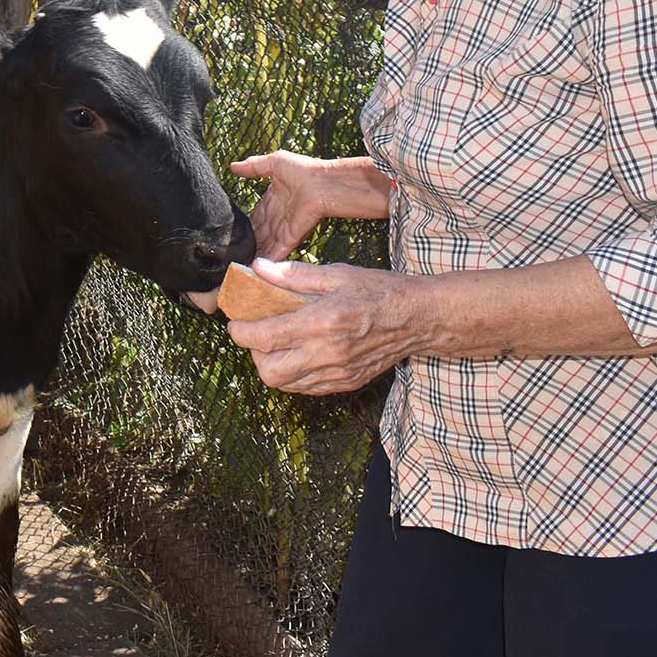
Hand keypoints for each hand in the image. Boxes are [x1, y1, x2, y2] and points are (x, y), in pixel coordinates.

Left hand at [225, 260, 421, 395]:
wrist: (419, 318)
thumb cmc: (379, 291)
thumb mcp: (336, 274)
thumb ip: (294, 275)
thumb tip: (259, 269)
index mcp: (321, 322)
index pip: (264, 338)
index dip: (240, 332)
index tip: (236, 323)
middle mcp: (327, 353)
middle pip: (268, 371)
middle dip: (253, 354)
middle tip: (257, 334)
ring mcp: (338, 372)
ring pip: (285, 384)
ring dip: (272, 366)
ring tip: (277, 344)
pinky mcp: (347, 382)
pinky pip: (307, 388)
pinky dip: (294, 375)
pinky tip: (298, 354)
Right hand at [229, 151, 334, 260]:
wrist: (323, 182)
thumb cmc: (304, 170)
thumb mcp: (274, 162)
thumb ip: (253, 166)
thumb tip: (233, 167)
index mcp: (273, 200)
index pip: (255, 217)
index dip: (245, 226)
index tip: (232, 235)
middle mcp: (278, 216)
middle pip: (259, 234)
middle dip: (247, 244)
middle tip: (231, 255)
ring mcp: (284, 228)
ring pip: (265, 245)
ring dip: (254, 255)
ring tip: (239, 265)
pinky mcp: (291, 237)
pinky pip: (277, 251)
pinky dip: (267, 260)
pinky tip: (255, 268)